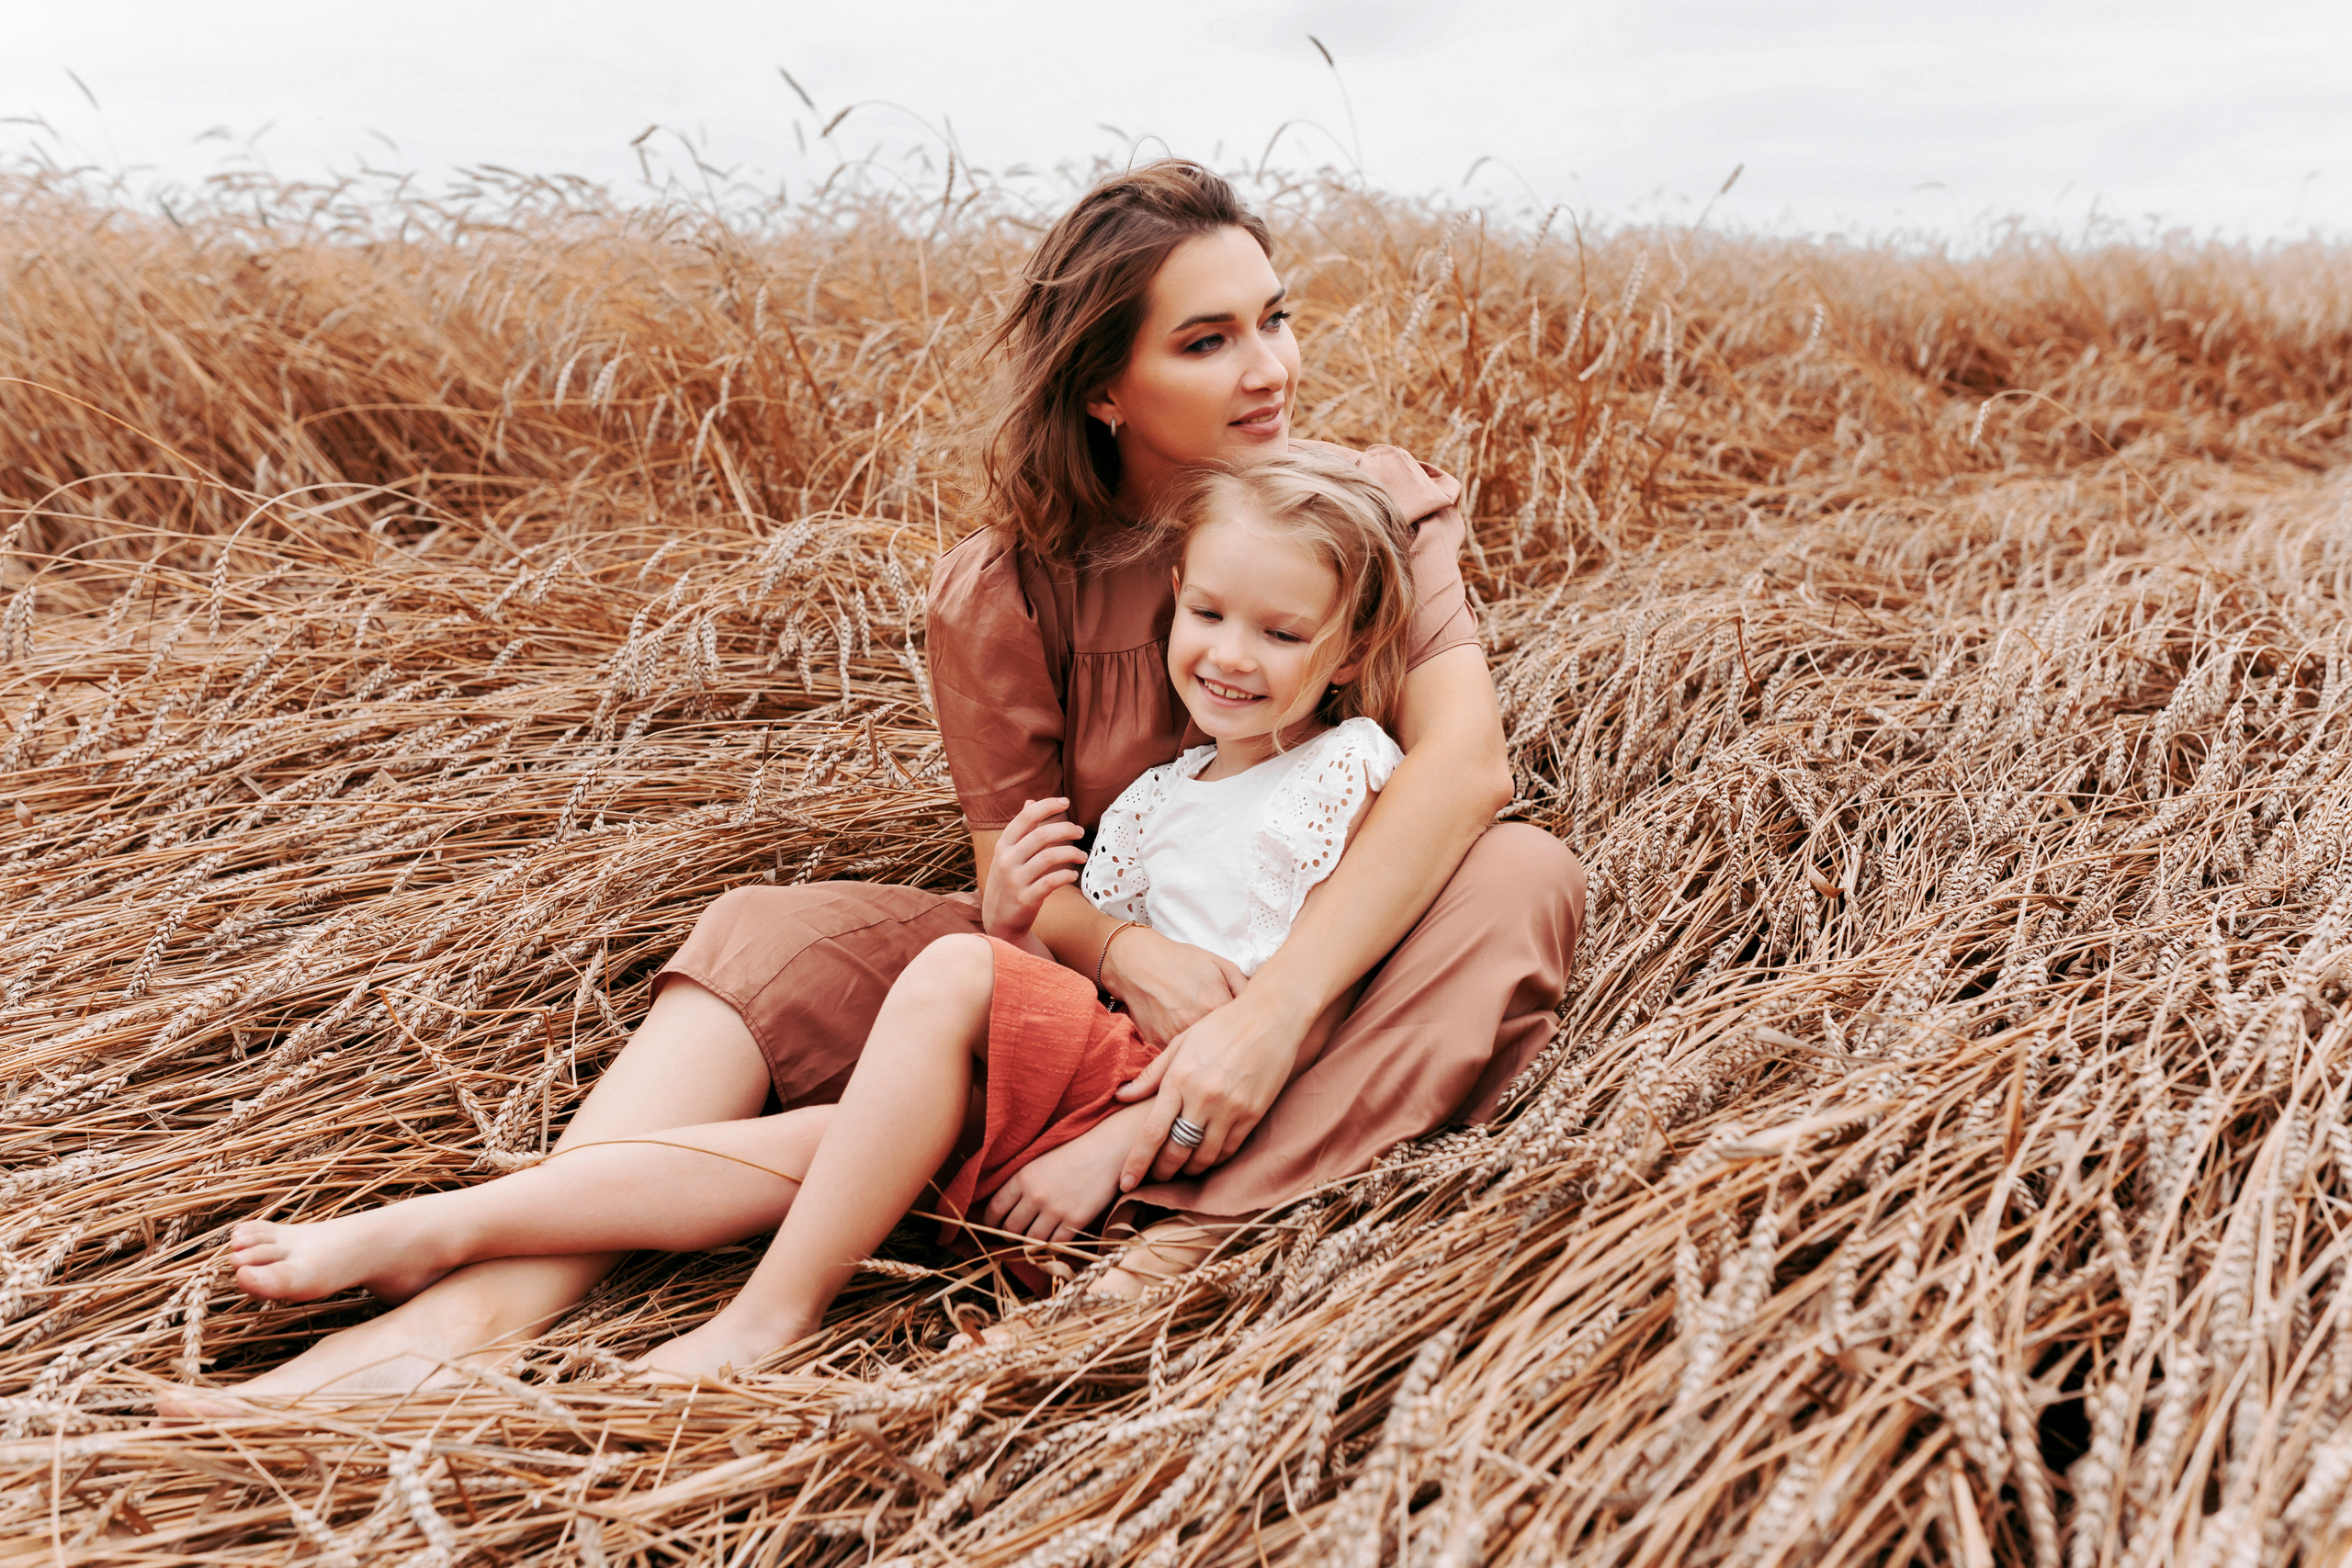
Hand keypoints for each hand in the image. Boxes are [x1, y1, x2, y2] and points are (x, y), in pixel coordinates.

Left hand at [981, 1110, 1138, 1245]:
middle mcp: (1035, 1195)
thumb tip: (1003, 1206)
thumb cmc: (1072, 1154)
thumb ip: (1021, 1183)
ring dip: (1029, 1244)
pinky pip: (1055, 1244)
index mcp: (1022, 1178)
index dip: (990, 1223)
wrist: (1106, 1152)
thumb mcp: (1039, 1162)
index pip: (995, 1209)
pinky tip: (1052, 1244)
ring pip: (1031, 1241)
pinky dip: (1051, 1247)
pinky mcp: (1075, 1220)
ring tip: (1032, 1242)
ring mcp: (1055, 1209)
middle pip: (1010, 1229)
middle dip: (1009, 1237)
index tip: (993, 1227)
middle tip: (1013, 1238)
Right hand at [982, 798, 1086, 956]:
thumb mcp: (1007, 855)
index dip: (1046, 806)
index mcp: (1003, 846)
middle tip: (1080, 831)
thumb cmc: (1007, 882)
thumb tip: (1030, 802)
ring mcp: (1014, 880)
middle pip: (1041, 835)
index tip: (1065, 802)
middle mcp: (1006, 860)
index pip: (1025, 818)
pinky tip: (1073, 875)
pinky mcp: (1025, 899)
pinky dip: (1065, 876)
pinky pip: (1050, 882)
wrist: (998, 921)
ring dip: (1071, 853)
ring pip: (1048, 857)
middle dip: (1065, 829)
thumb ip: (1020, 830)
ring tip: (1082, 856)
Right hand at [1100, 927, 1246, 1048]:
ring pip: (1200, 1059)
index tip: (1253, 1036)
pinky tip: (1193, 1053)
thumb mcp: (1220, 965)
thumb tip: (1264, 1006)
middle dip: (1231, 1051)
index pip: (1244, 1032)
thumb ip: (1245, 987)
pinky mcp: (1158, 1045)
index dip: (1250, 1035)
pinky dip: (1186, 1058)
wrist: (1138, 962)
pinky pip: (1178, 1059)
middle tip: (1236, 1049)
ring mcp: (1174, 1037)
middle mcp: (1196, 1025)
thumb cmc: (1182, 961)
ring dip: (1209, 1059)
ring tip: (1216, 1054)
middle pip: (1223, 1050)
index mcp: (1217, 1005)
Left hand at [1116, 991, 1309, 1189]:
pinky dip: (1213, 1159)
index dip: (1137, 1163)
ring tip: (1178, 1169)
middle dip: (1160, 1172)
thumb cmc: (1220, 1027)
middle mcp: (1204, 1098)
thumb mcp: (1180, 1044)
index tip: (1125, 1182)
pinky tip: (1204, 1157)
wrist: (1271, 1018)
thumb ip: (1151, 1075)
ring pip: (1203, 1157)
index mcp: (1180, 1079)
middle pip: (1176, 1152)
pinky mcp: (1253, 1114)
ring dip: (1187, 1169)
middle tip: (1152, 1178)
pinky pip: (1228, 1150)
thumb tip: (1121, 1097)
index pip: (1152, 1133)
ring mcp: (1231, 1109)